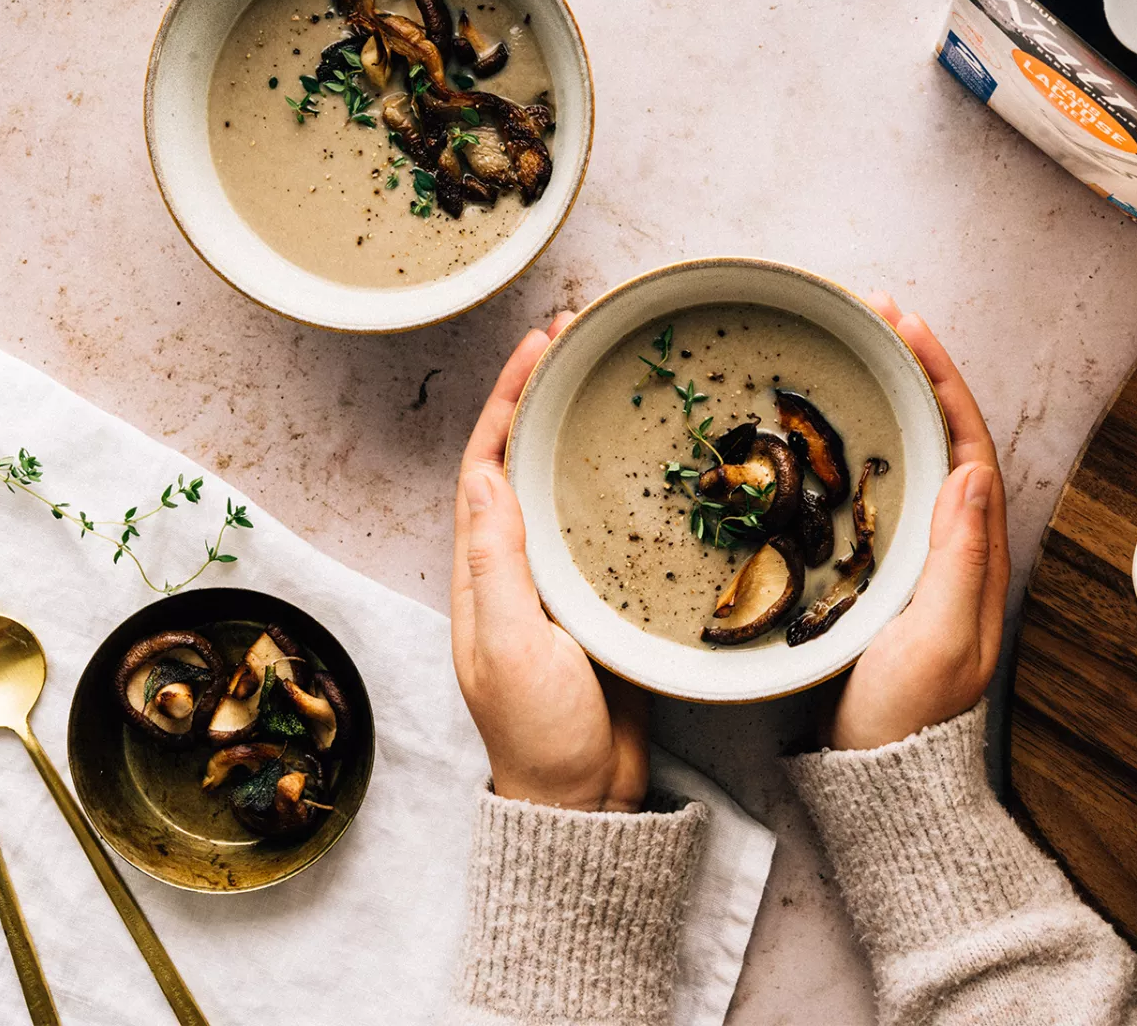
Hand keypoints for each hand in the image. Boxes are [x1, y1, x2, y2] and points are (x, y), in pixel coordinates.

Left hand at [451, 315, 649, 811]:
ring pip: (563, 484)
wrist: (584, 797)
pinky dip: (620, 482)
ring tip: (613, 377)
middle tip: (581, 339)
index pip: (485, 463)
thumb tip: (484, 474)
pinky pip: (605, 525)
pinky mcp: (601, 600)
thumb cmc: (540, 731)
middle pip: (523, 458)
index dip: (506, 399)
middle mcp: (514, 565)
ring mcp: (558, 581)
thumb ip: (496, 565)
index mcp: (482, 570)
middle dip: (542, 394)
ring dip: (579, 428)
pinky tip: (654, 461)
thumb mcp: (508, 646)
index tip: (538, 346)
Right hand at [828, 293, 1010, 750]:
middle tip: (871, 314)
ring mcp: (915, 552)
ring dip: (886, 396)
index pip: (966, 441)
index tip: (906, 328)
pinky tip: (824, 427)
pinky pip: (876, 486)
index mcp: (973, 551)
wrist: (876, 773)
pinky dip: (855, 443)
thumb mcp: (936, 639)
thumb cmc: (905, 715)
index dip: (940, 379)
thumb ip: (959, 560)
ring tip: (850, 347)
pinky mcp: (879, 567)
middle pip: (940, 432)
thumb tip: (971, 470)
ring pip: (908, 453)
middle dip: (912, 368)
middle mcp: (952, 542)